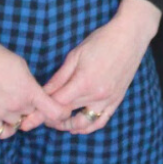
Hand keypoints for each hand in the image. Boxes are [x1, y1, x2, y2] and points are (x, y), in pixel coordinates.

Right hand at [0, 31, 69, 138]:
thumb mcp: (20, 65)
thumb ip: (29, 83)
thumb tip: (32, 92)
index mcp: (29, 89)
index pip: (53, 110)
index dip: (60, 113)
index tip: (61, 111)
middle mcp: (17, 104)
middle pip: (35, 115)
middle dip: (36, 110)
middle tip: (30, 101)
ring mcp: (1, 113)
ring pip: (19, 124)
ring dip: (19, 117)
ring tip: (13, 104)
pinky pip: (1, 132)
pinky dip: (6, 128)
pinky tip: (5, 119)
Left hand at [43, 0, 160, 132]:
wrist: (130, 35)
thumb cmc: (101, 40)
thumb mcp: (75, 55)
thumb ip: (59, 77)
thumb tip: (43, 92)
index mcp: (83, 82)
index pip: (56, 104)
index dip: (41, 109)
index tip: (32, 113)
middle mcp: (96, 95)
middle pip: (67, 114)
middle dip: (50, 118)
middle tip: (40, 116)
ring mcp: (108, 100)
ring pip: (83, 124)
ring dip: (68, 126)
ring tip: (57, 122)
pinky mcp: (117, 100)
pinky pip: (101, 121)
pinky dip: (88, 127)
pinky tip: (78, 127)